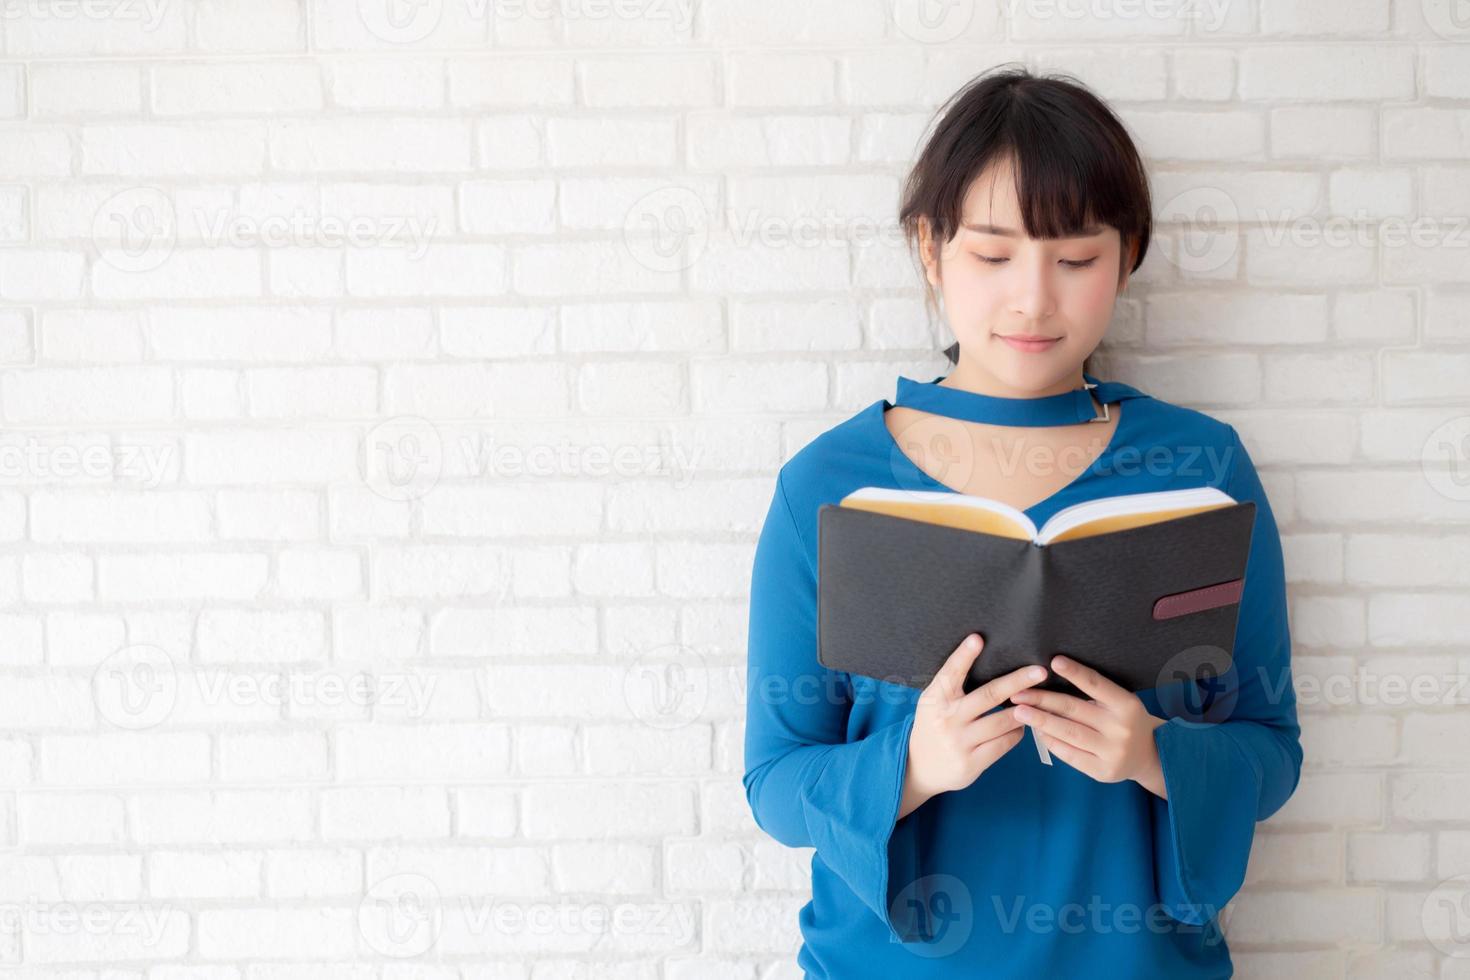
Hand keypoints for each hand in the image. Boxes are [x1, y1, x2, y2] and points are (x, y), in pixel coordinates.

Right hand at [898, 632, 1049, 818]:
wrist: (919, 768)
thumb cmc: (934, 725)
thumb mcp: (934, 703)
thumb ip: (952, 686)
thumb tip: (982, 657)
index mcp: (935, 699)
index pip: (950, 673)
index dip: (964, 655)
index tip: (978, 639)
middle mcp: (947, 719)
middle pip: (989, 695)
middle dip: (1017, 681)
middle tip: (1039, 671)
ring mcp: (960, 742)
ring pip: (1004, 721)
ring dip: (1022, 711)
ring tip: (1032, 703)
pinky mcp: (971, 763)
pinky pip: (1005, 743)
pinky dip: (1016, 732)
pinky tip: (1018, 727)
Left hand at [1009, 654, 1169, 799]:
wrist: (1149, 755)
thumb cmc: (1125, 720)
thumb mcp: (1120, 701)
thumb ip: (1095, 691)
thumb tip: (1051, 676)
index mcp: (1127, 705)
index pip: (1096, 685)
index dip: (1075, 673)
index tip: (1053, 661)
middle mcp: (1121, 729)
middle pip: (1074, 710)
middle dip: (1042, 700)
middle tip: (1018, 693)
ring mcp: (1112, 752)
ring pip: (1068, 733)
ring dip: (1040, 721)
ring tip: (1019, 712)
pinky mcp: (1102, 771)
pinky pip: (1069, 754)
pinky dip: (1050, 741)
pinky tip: (1036, 731)